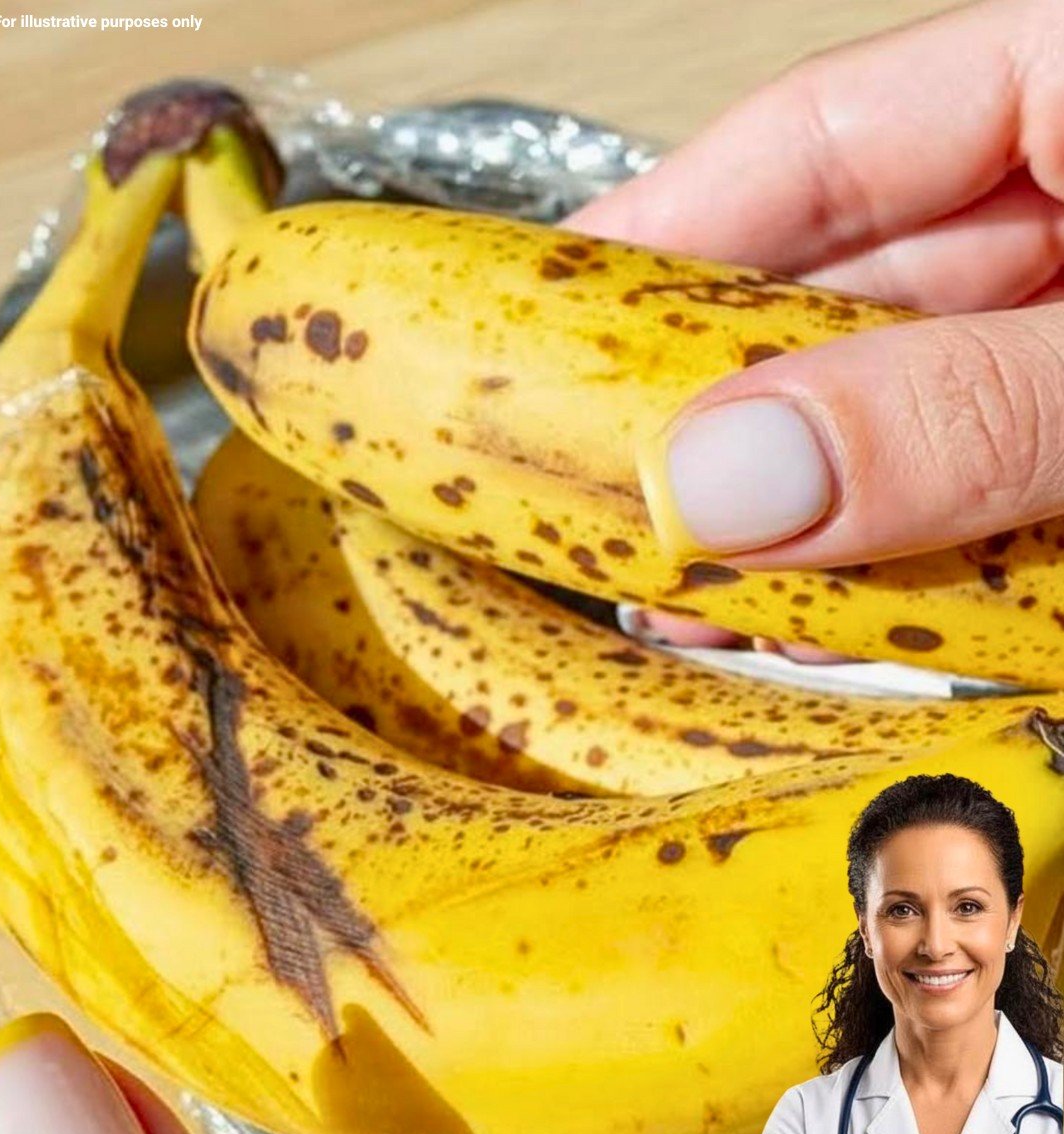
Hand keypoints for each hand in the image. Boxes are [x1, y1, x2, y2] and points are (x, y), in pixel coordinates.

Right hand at [562, 0, 1063, 662]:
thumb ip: (962, 409)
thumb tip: (722, 477)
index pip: (821, 137)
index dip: (666, 238)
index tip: (537, 332)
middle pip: (838, 295)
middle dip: (722, 424)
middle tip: (603, 509)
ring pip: (894, 412)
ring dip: (796, 520)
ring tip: (691, 597)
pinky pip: (972, 490)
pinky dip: (902, 565)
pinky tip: (818, 621)